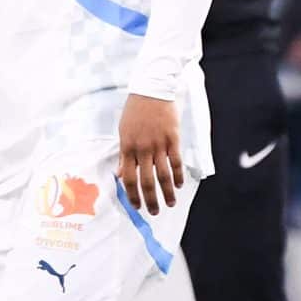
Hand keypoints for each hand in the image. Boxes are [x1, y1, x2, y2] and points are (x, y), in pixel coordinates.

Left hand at [117, 94, 185, 210]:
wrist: (152, 89)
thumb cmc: (135, 110)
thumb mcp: (123, 131)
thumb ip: (123, 155)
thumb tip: (120, 174)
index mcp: (128, 147)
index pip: (129, 178)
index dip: (133, 195)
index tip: (137, 206)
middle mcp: (143, 148)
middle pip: (146, 181)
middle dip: (150, 199)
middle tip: (154, 212)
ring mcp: (159, 144)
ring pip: (163, 175)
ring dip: (167, 192)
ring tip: (170, 204)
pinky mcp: (173, 138)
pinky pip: (176, 161)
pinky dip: (178, 175)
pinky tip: (179, 185)